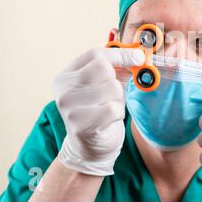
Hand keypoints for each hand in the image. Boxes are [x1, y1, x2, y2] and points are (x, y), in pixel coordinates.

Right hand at [53, 47, 143, 175]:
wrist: (89, 147)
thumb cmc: (99, 111)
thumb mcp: (104, 85)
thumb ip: (117, 68)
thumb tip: (139, 55)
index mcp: (66, 76)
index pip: (95, 54)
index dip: (120, 54)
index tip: (137, 58)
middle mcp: (63, 89)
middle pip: (103, 69)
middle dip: (116, 81)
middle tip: (113, 95)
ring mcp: (68, 108)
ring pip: (112, 88)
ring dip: (118, 100)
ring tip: (108, 108)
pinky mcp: (80, 125)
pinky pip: (113, 109)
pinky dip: (118, 114)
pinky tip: (108, 120)